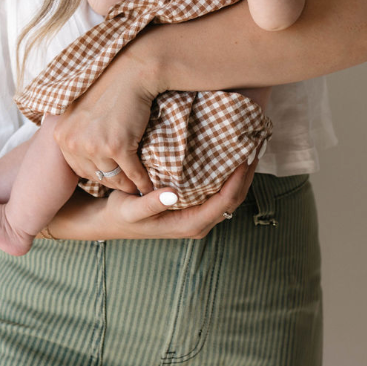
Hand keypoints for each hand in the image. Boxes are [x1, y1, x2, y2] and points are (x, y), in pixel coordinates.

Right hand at [50, 160, 258, 239]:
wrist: (110, 221)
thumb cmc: (121, 215)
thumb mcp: (131, 209)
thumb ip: (151, 203)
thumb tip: (173, 193)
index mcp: (191, 224)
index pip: (226, 200)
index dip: (240, 178)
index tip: (248, 153)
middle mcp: (200, 222)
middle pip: (235, 197)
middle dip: (247, 171)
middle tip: (256, 141)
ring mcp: (198, 214)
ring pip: (229, 193)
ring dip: (240, 172)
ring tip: (248, 143)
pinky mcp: (194, 205)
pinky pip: (218, 189)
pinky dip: (228, 172)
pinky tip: (229, 152)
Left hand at [53, 47, 156, 195]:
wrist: (130, 74)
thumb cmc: (108, 89)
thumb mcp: (77, 111)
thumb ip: (74, 133)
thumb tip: (80, 153)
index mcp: (61, 135)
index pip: (77, 169)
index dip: (96, 174)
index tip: (109, 175)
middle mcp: (74, 143)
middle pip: (94, 176)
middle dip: (111, 182)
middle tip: (125, 185)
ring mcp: (95, 146)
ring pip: (114, 178)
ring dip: (127, 185)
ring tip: (137, 187)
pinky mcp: (117, 147)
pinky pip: (132, 173)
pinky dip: (142, 182)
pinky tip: (148, 185)